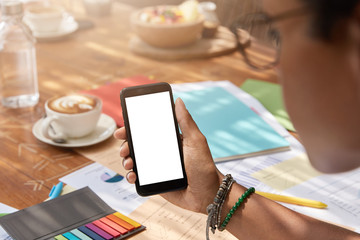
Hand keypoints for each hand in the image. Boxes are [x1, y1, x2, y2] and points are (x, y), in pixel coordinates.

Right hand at [114, 98, 222, 213]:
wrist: (207, 195)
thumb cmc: (205, 167)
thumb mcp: (196, 141)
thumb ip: (186, 122)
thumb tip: (179, 101)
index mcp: (170, 141)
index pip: (148, 130)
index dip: (134, 128)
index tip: (124, 128)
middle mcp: (162, 152)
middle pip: (137, 145)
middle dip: (126, 145)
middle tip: (124, 148)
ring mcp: (157, 167)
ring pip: (135, 160)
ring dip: (127, 159)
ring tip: (129, 163)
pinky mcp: (155, 182)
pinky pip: (138, 177)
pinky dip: (131, 176)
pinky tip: (133, 176)